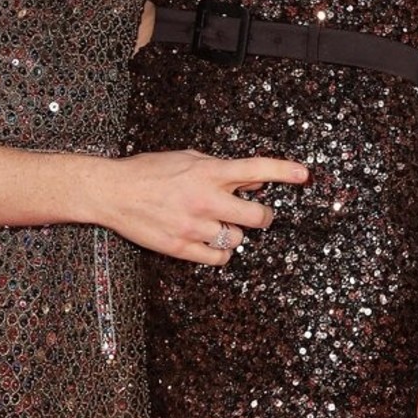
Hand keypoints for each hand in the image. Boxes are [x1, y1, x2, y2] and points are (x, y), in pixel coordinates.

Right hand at [99, 149, 307, 264]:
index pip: (256, 168)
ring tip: (216, 225)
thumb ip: (221, 168)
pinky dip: (220, 252)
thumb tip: (254, 179)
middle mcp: (206, 200)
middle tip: (256, 215)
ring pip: (238, 240)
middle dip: (262, 217)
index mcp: (208, 172)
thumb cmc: (149, 171)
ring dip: (234, 234)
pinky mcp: (182, 248)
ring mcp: (195, 226)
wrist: (113, 192)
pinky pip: (219, 258)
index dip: (284, 171)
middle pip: (257, 217)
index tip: (304, 175)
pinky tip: (208, 240)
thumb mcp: (188, 158)